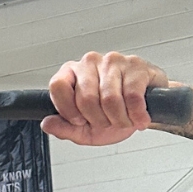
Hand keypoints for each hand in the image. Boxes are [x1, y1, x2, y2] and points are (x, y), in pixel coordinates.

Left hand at [43, 51, 169, 146]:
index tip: (79, 120)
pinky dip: (136, 114)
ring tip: (123, 119)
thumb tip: (47, 123)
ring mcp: (113, 61)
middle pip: (86, 98)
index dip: (68, 109)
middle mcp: (90, 63)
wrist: (145, 110)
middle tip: (107, 122)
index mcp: (72, 74)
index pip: (58, 86)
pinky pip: (132, 96)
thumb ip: (64, 129)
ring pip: (109, 99)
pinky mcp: (135, 65)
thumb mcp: (85, 130)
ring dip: (119, 119)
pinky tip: (138, 117)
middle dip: (98, 120)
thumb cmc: (114, 115)